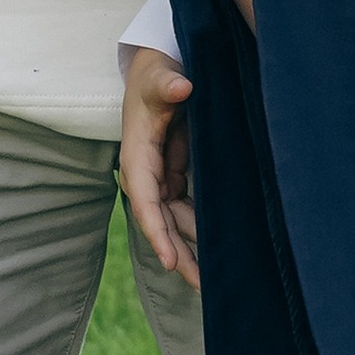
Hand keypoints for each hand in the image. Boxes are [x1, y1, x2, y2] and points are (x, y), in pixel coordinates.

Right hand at [120, 46, 198, 285]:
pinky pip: (185, 210)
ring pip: (174, 222)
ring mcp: (161, 177)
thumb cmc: (157, 74)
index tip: (170, 261)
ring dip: (189, 249)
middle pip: (160, 223)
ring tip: (211, 280)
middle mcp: (146, 174)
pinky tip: (217, 249)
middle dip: (177, 255)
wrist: (160, 70)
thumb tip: (181, 88)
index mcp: (137, 156)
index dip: (157, 233)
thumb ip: (167, 83)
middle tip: (200, 284)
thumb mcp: (160, 76)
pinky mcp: (175, 176)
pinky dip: (197, 230)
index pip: (147, 202)